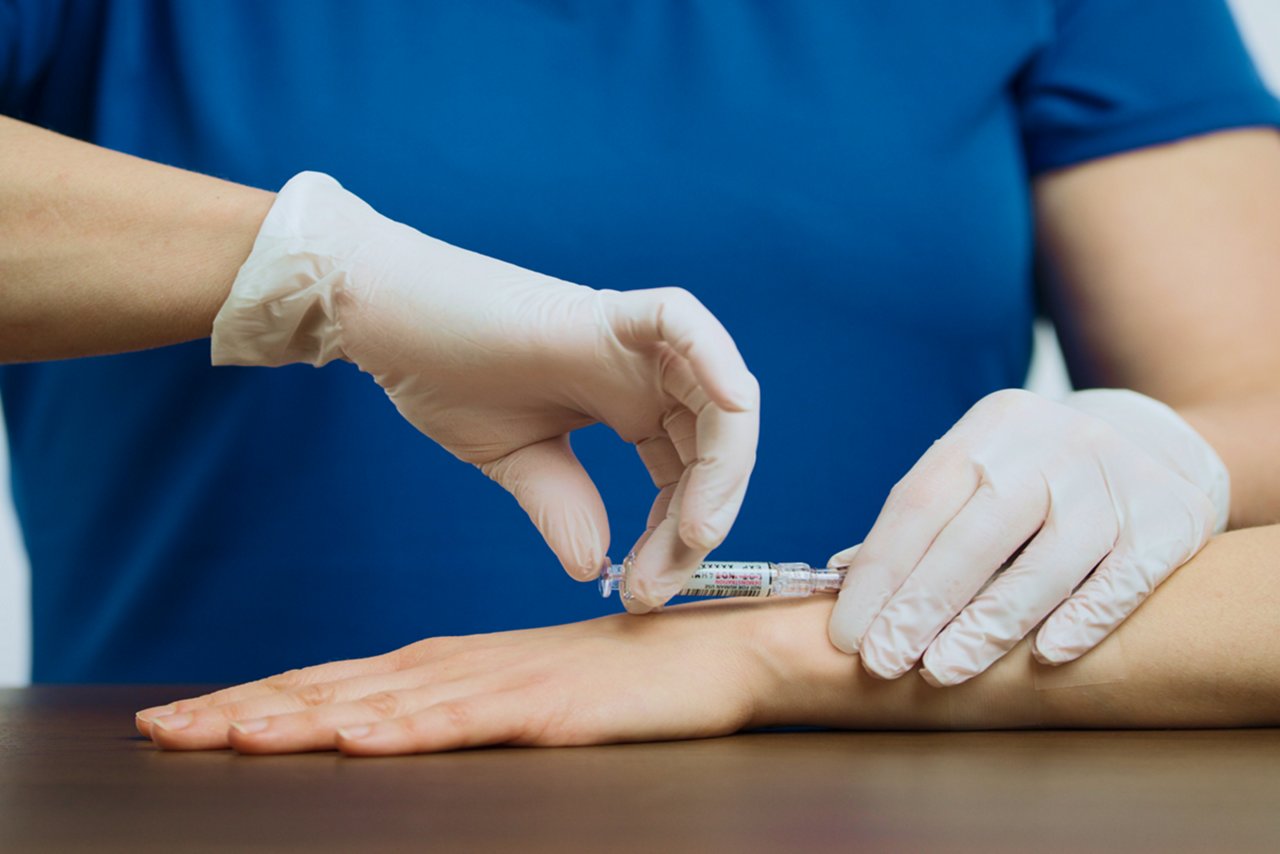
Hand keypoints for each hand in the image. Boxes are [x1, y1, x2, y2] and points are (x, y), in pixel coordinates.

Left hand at [136, 601, 793, 754]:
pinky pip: (464, 722)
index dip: (255, 699)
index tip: (180, 717)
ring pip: (382, 706)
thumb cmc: (613, 680)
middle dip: (246, 710)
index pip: (332, 681)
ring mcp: (499, 685)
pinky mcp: (544, 710)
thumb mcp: (518, 693)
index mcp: (446, 663)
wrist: (702, 658)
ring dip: (302, 719)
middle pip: (335, 690)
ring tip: (227, 735)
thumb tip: (382, 725)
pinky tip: (358, 738)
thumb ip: (454, 705)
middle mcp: (457, 667)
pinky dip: (405, 729)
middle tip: (164, 729)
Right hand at [211, 172, 757, 591]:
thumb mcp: (518, 462)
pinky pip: (684, 324)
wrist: (387, 324)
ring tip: (693, 535)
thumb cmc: (447, 379)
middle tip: (654, 585)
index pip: (688, 477)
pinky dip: (717, 361)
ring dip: (722, 471)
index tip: (639, 591)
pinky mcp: (608, 313)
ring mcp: (633, 344)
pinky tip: (729, 410)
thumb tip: (593, 568)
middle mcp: (646, 376)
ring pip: (721, 400)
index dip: (677, 538)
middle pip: (716, 448)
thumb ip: (564, 507)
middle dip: (702, 522)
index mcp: (631, 407)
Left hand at [827, 388, 1228, 685]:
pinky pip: (1123, 576)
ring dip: (988, 624)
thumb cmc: (1038, 473)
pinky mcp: (1170, 516)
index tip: (847, 634)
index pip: (918, 503)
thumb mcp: (979, 472)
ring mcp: (1113, 478)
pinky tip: (1045, 655)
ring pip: (1045, 561)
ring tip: (943, 670)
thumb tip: (840, 578)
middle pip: (974, 533)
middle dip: (921, 604)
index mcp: (987, 429)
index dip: (879, 573)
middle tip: (883, 661)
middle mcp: (1049, 444)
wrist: (1154, 440)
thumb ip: (921, 523)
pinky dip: (1084, 617)